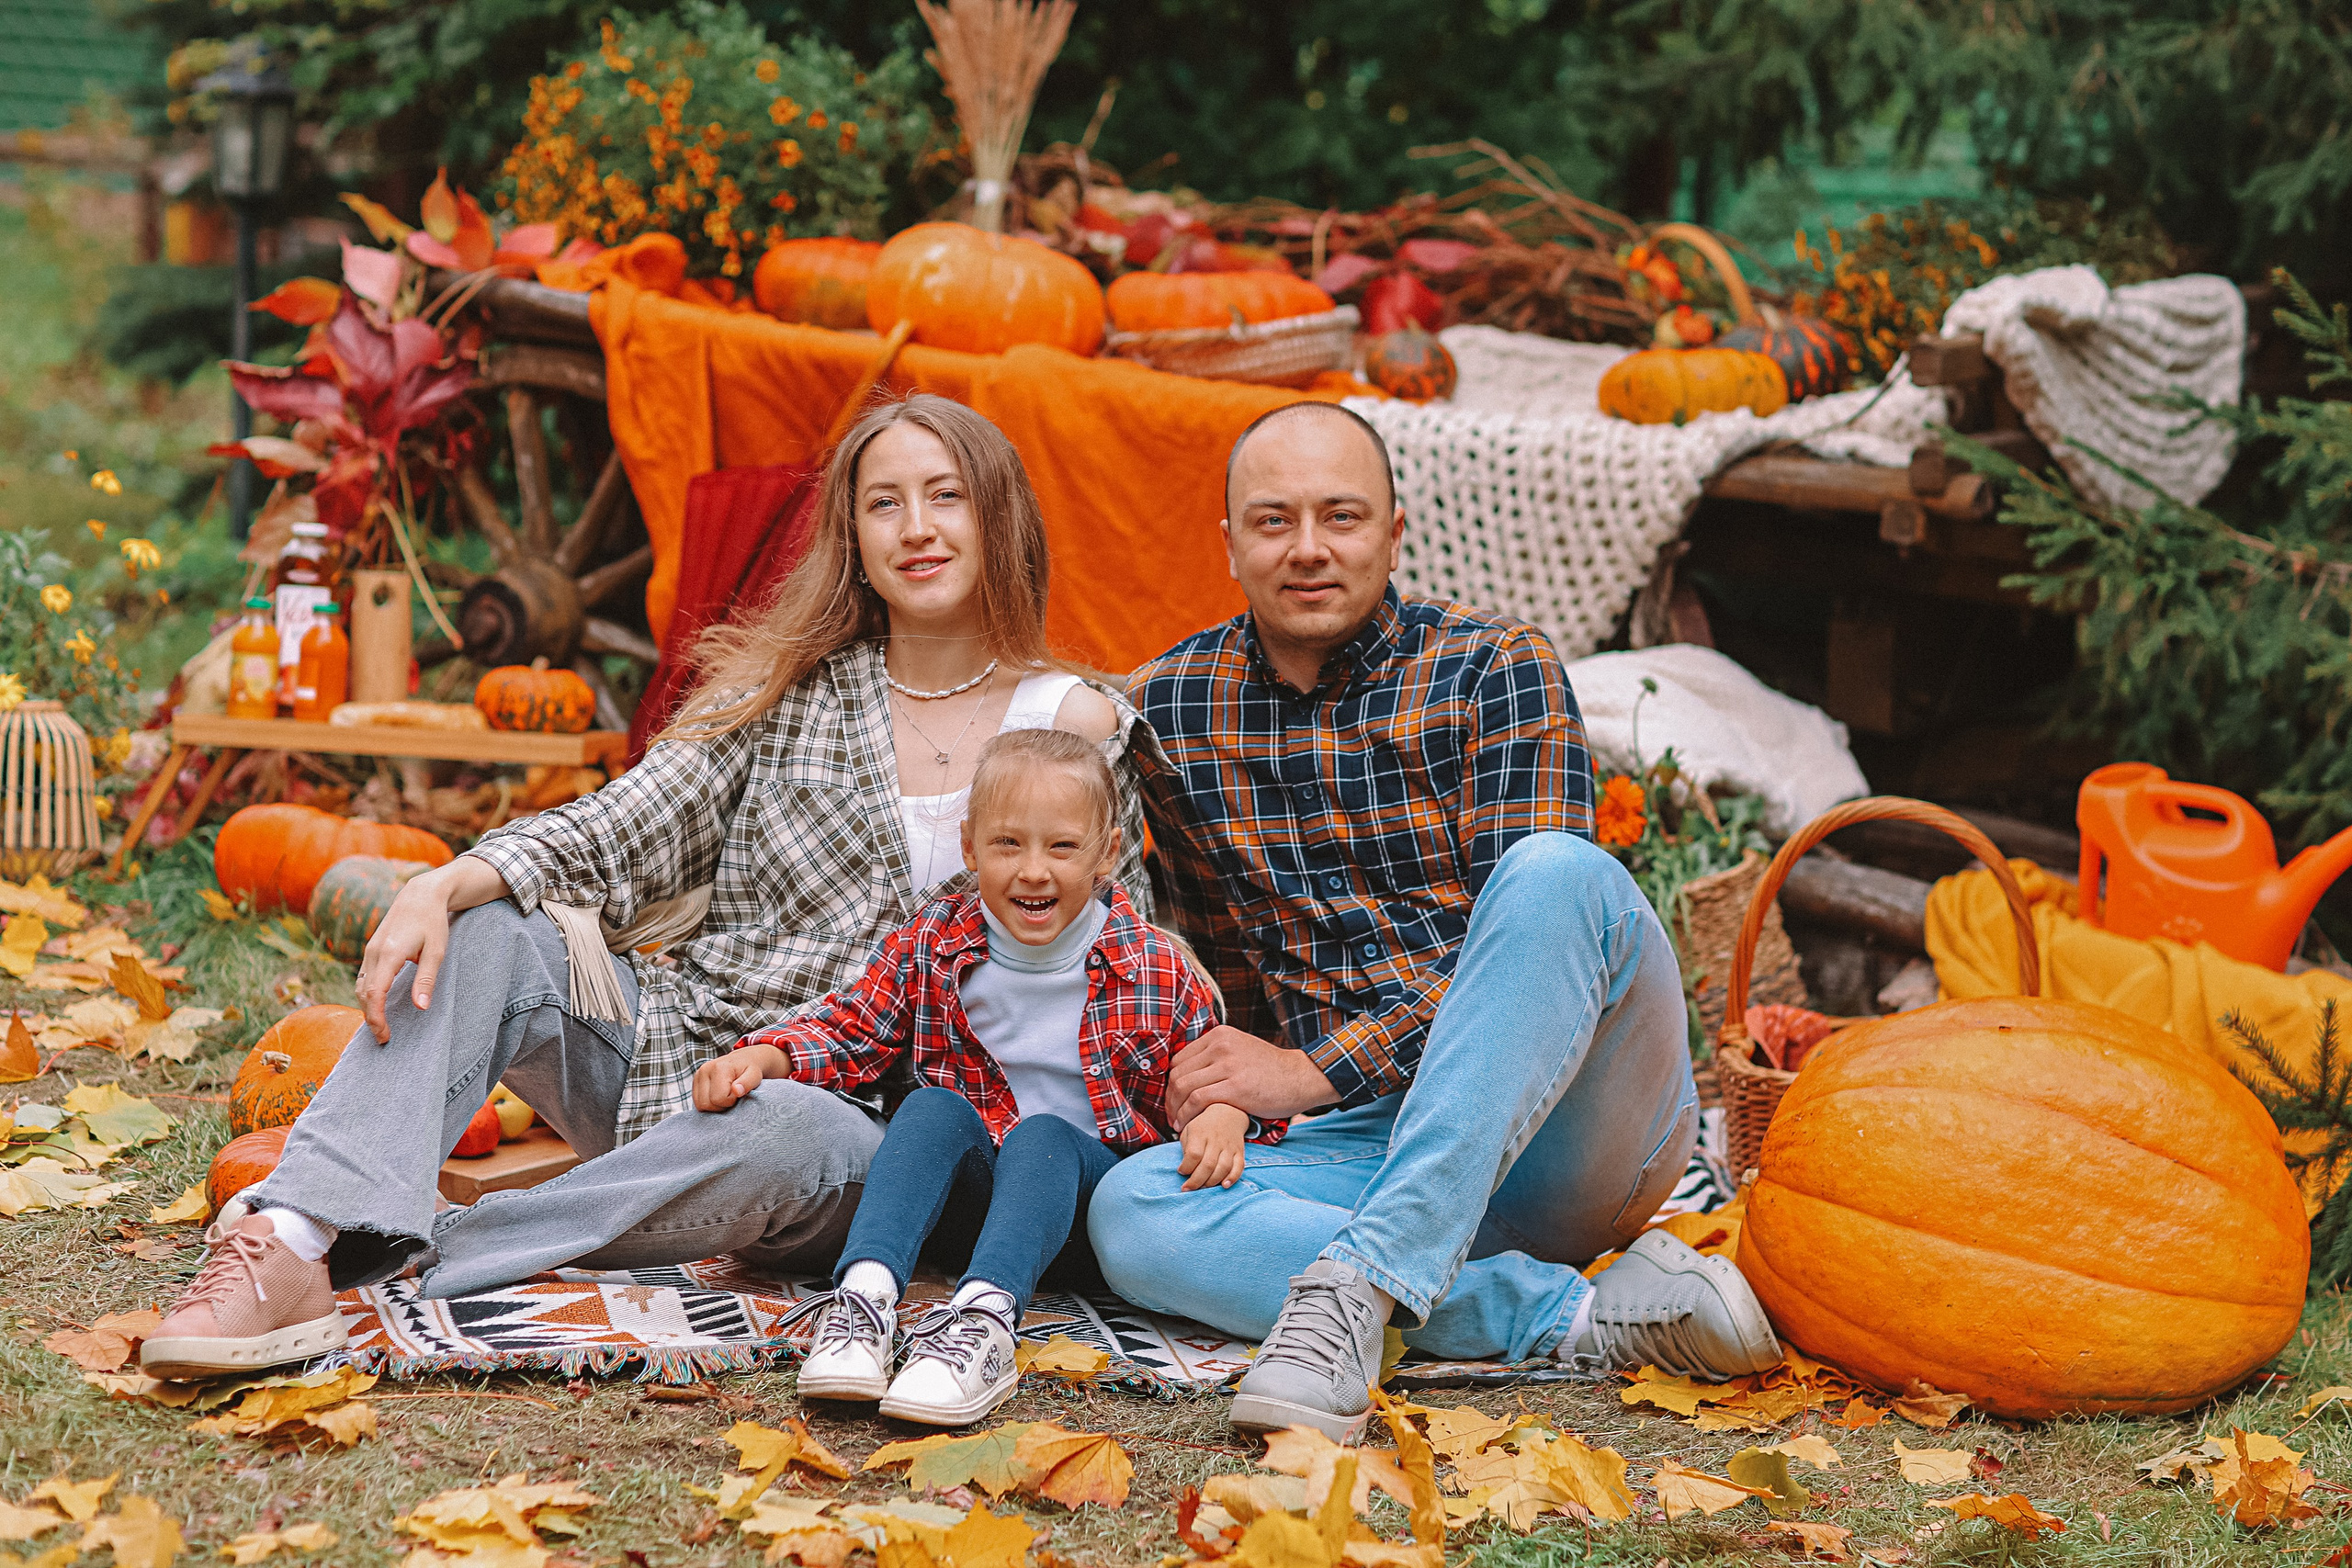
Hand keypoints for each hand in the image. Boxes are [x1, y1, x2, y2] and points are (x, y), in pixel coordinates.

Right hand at [355, 857, 510, 1041]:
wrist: (421, 894)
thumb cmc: (433, 922)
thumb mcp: (437, 951)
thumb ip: (426, 980)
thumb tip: (421, 1008)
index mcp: (389, 954)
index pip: (375, 994)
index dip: (376, 1018)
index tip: (384, 1035)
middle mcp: (374, 952)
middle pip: (364, 993)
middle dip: (370, 1018)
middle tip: (384, 1037)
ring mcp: (370, 949)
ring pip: (361, 985)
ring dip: (367, 1007)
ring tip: (381, 1025)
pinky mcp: (372, 948)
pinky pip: (363, 976)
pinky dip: (367, 994)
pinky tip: (377, 1004)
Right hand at [695, 1044, 784, 1110]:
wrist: (744, 1060)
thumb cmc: (750, 1069)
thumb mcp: (754, 1075)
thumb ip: (747, 1083)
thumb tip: (736, 1090)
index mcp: (718, 1068)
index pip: (718, 1099)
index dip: (730, 1101)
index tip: (738, 1093)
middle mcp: (704, 1070)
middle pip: (706, 1104)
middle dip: (721, 1105)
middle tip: (732, 1096)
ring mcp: (697, 1075)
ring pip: (699, 1105)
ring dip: (714, 1105)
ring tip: (725, 1095)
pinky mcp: (695, 1081)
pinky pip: (697, 1102)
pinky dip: (708, 1103)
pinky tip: (718, 1095)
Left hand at [1168, 1025, 1334, 1125]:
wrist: (1300, 1077)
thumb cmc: (1270, 1069)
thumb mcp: (1240, 1049)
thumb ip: (1216, 1055)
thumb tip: (1189, 1072)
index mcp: (1219, 1035)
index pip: (1180, 1059)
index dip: (1171, 1082)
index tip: (1173, 1100)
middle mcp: (1221, 1045)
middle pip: (1178, 1073)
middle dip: (1170, 1098)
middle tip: (1171, 1115)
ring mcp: (1228, 1065)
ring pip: (1183, 1087)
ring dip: (1175, 1109)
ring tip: (1177, 1123)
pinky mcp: (1235, 1087)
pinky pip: (1197, 1101)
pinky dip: (1186, 1115)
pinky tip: (1186, 1125)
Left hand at [1178, 1102, 1248, 1189]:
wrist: (1228, 1112)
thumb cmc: (1204, 1125)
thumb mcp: (1190, 1130)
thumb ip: (1186, 1148)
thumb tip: (1186, 1169)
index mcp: (1201, 1134)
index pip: (1193, 1154)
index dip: (1186, 1167)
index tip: (1181, 1171)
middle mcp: (1216, 1140)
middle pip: (1207, 1165)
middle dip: (1196, 1181)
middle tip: (1188, 1188)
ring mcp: (1229, 1147)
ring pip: (1223, 1168)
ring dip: (1212, 1182)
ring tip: (1203, 1187)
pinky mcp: (1239, 1152)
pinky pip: (1239, 1167)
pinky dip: (1233, 1178)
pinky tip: (1224, 1185)